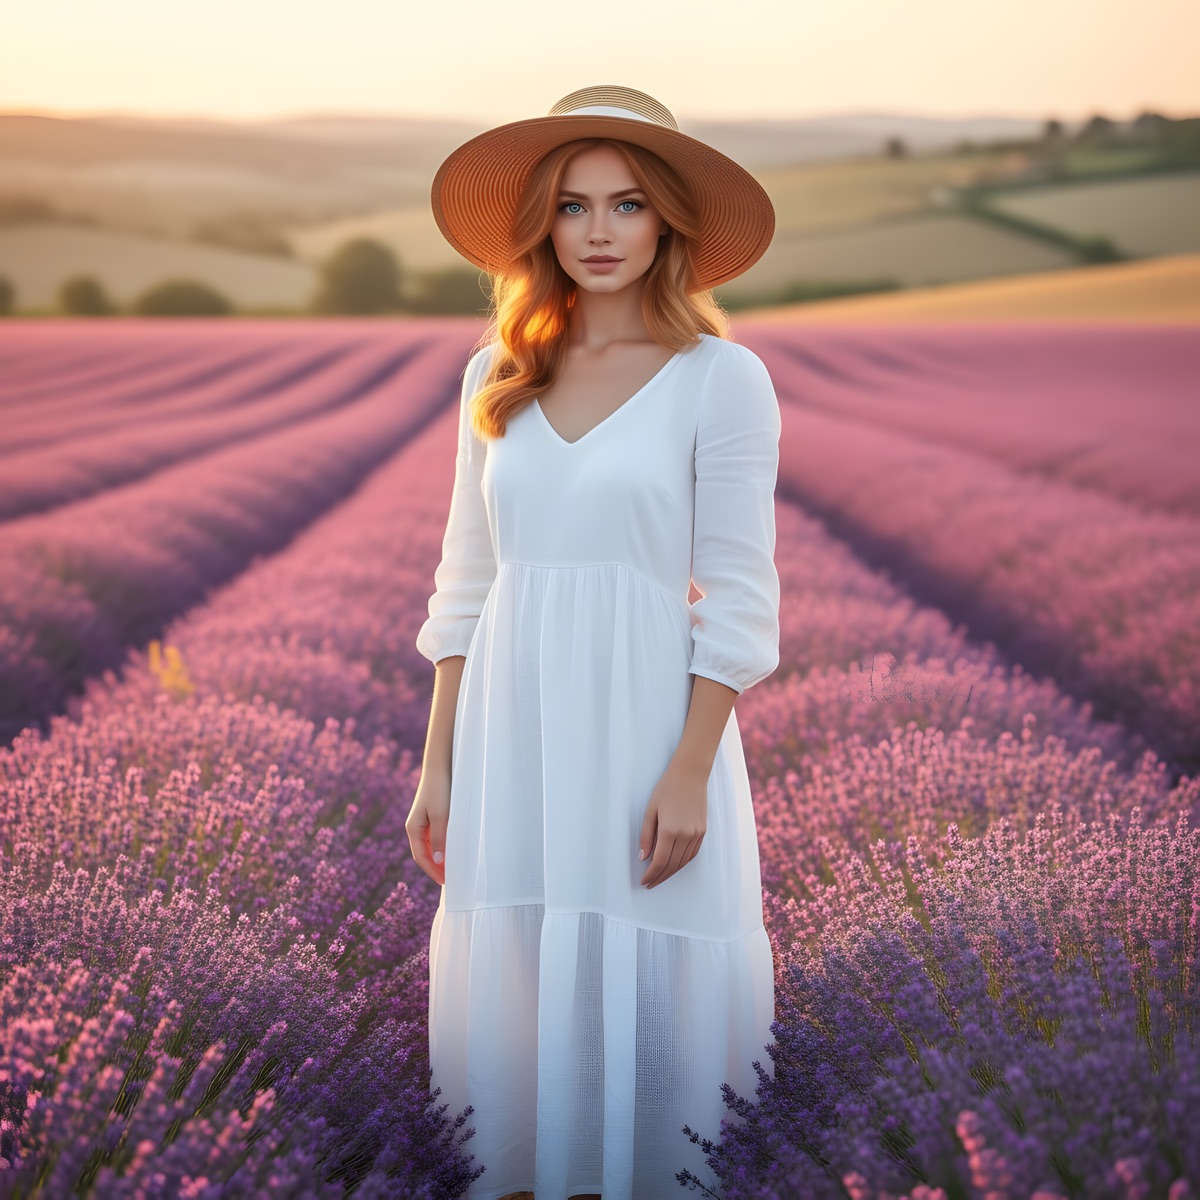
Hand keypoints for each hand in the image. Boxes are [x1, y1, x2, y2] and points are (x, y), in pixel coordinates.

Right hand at [406, 767, 450, 885]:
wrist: (440, 767)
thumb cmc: (439, 790)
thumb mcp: (441, 816)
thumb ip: (439, 838)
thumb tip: (438, 861)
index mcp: (413, 829)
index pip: (421, 857)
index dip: (432, 871)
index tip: (445, 882)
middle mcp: (416, 827)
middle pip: (424, 854)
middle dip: (436, 868)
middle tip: (451, 880)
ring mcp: (423, 822)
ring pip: (430, 847)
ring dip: (440, 859)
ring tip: (453, 870)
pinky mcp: (432, 817)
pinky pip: (436, 838)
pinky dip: (443, 847)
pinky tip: (453, 851)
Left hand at [638, 758, 708, 888]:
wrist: (690, 775)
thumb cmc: (667, 789)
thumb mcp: (650, 811)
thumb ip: (647, 836)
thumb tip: (644, 857)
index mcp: (670, 830)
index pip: (659, 861)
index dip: (651, 874)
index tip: (644, 881)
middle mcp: (685, 835)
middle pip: (672, 865)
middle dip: (660, 877)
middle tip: (650, 883)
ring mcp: (696, 834)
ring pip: (683, 862)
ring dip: (671, 872)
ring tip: (660, 877)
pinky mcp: (702, 831)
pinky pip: (692, 854)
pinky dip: (683, 863)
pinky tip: (675, 865)